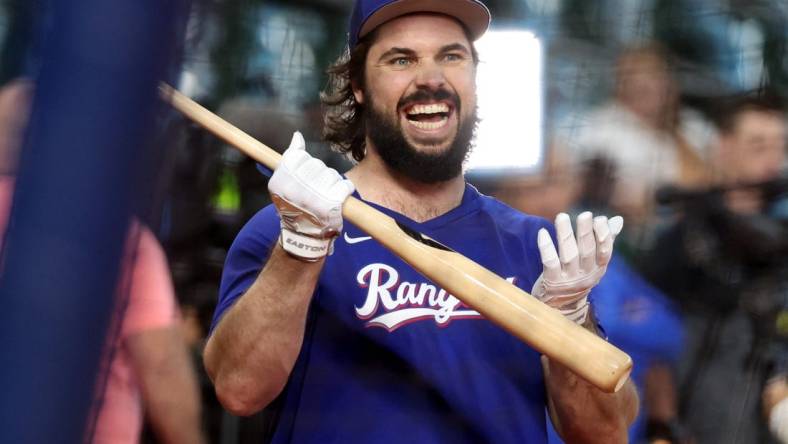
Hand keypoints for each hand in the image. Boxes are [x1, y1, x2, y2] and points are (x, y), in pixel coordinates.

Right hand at [268, 132, 354, 260]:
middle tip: (317, 190)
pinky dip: (345, 189)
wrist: (304, 237)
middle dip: (320, 175)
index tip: (306, 178)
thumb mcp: (283, 184)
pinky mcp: (331, 204)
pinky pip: (345, 185)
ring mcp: (313, 196)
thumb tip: (297, 136)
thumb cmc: (295, 208)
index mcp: (280, 181)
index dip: (306, 166)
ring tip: (326, 196)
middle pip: (317, 165)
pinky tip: (338, 198)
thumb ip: (290, 159)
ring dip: (333, 183)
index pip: (299, 156)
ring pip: (331, 174)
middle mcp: (295, 188)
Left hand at [531, 212, 622, 323]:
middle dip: (586, 232)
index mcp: (598, 269)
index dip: (604, 235)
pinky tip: (542, 233)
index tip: (600, 218)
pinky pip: (550, 263)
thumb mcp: (593, 263)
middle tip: (585, 215)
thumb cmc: (576, 277)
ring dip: (566, 235)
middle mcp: (585, 275)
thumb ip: (604, 241)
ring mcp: (568, 280)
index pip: (605, 252)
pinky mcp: (551, 282)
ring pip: (569, 255)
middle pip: (587, 252)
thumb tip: (618, 219)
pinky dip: (546, 247)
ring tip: (562, 217)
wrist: (558, 308)